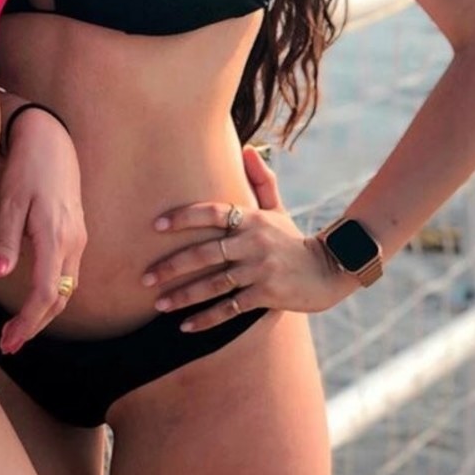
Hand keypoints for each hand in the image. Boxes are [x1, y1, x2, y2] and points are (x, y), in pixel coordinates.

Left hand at [0, 105, 86, 353]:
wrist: (50, 138)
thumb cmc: (26, 167)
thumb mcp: (11, 201)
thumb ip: (6, 240)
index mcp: (55, 237)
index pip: (46, 294)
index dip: (28, 322)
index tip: (10, 340)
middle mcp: (72, 242)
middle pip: (60, 299)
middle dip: (36, 325)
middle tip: (12, 343)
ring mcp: (78, 238)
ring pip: (67, 288)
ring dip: (45, 312)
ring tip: (20, 326)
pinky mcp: (76, 232)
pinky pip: (68, 273)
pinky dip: (53, 293)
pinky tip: (36, 297)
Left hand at [141, 146, 354, 329]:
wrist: (329, 270)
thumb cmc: (293, 239)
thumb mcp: (277, 209)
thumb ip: (261, 180)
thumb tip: (248, 148)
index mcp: (251, 219)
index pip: (212, 212)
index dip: (183, 217)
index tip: (156, 225)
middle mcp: (253, 243)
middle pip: (205, 253)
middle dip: (171, 266)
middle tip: (145, 276)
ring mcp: (259, 270)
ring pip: (214, 284)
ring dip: (183, 296)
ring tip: (158, 303)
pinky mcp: (267, 295)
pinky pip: (230, 308)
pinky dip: (207, 319)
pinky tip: (185, 326)